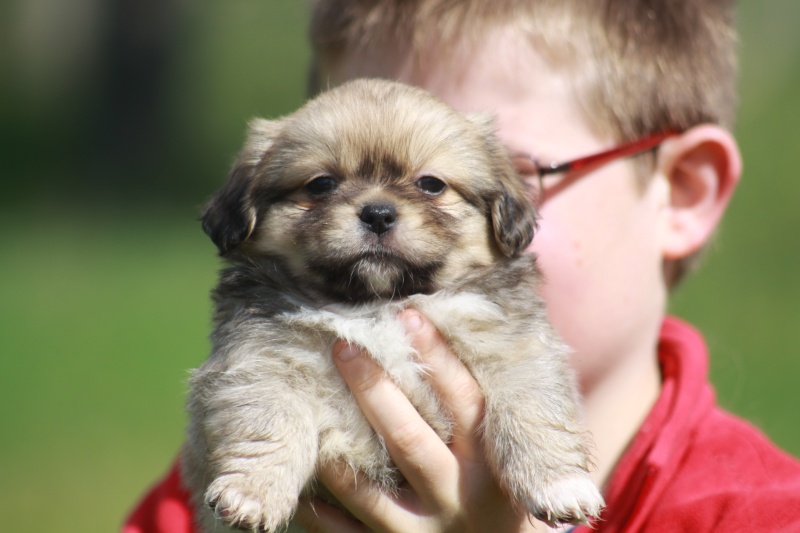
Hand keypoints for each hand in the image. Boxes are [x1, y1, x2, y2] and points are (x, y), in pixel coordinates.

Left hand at [292, 310, 542, 532]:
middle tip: (343, 346)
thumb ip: (480, 414)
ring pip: (369, 491)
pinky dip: (321, 511)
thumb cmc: (504, 499)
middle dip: (373, 390)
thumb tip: (438, 339)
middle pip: (408, 439)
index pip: (464, 401)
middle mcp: (459, 497)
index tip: (407, 315)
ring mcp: (425, 532)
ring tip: (308, 413)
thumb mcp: (507, 458)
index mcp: (492, 464)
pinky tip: (303, 484)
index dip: (437, 357)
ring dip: (337, 454)